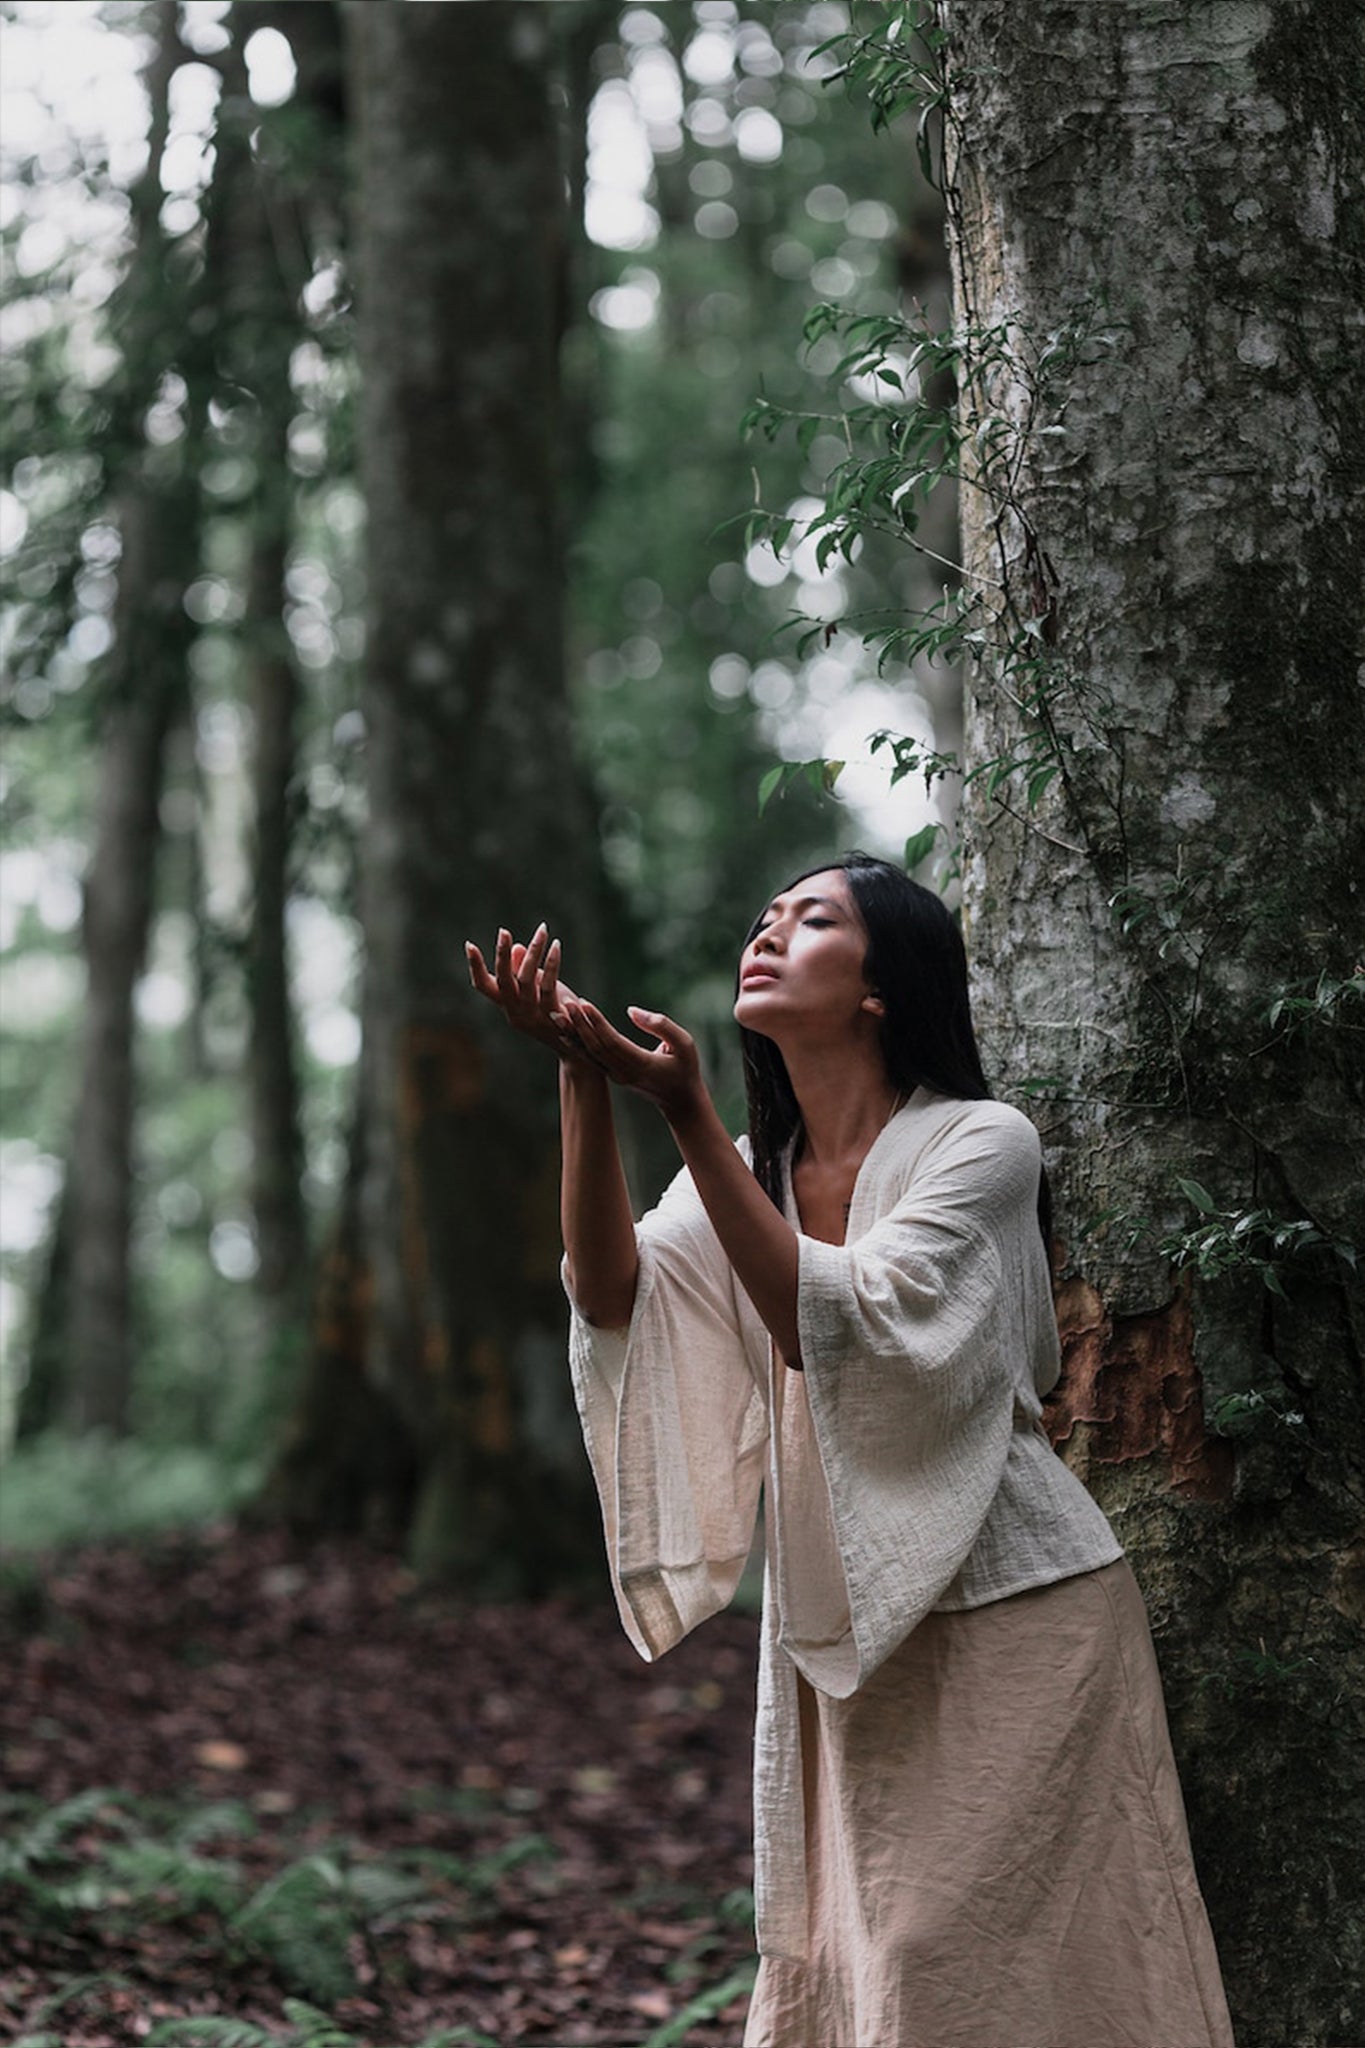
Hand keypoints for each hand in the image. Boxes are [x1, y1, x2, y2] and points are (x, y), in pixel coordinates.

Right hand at [466, 925, 593, 1067]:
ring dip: (534, 951)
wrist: (577, 1047)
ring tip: (542, 930)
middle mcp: (515, 1012)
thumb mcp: (537, 991)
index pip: (483, 986)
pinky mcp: (552, 1016)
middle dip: (501, 955)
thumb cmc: (555, 1014)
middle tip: (503, 931)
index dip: (475, 967)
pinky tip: (556, 946)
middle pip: (503, 980)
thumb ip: (525, 973)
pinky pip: (549, 984)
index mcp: (507, 1005)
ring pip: (527, 979)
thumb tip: (517, 947)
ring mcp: (533, 1016)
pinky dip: (552, 962)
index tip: (469, 945)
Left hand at [557, 997, 705, 1121]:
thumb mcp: (685, 1043)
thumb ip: (661, 1025)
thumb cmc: (686, 1068)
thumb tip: (631, 1011)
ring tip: (558, 1013)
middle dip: (579, 1024)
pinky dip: (579, 1043)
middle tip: (565, 1002)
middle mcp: (623, 1072)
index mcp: (640, 1064)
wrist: (681, 1101)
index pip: (611, 1041)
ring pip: (590, 1052)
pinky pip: (592, 1057)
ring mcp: (617, 1076)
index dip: (596, 1022)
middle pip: (595, 1046)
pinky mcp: (614, 1075)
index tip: (583, 1002)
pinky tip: (566, 1031)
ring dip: (574, 1033)